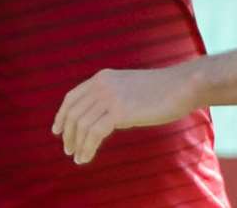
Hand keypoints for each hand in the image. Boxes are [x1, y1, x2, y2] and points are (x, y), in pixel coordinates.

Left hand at [51, 65, 197, 164]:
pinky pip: (94, 133)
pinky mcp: (119, 111)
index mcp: (102, 77)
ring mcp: (109, 97)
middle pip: (73, 112)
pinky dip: (87, 148)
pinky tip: (87, 157)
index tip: (57, 130)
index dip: (61, 115)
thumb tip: (98, 117)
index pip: (72, 97)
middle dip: (67, 134)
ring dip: (76, 144)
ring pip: (81, 124)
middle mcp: (101, 84)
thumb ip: (110, 97)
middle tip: (68, 150)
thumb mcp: (127, 88)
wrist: (179, 86)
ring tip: (77, 158)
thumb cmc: (159, 91)